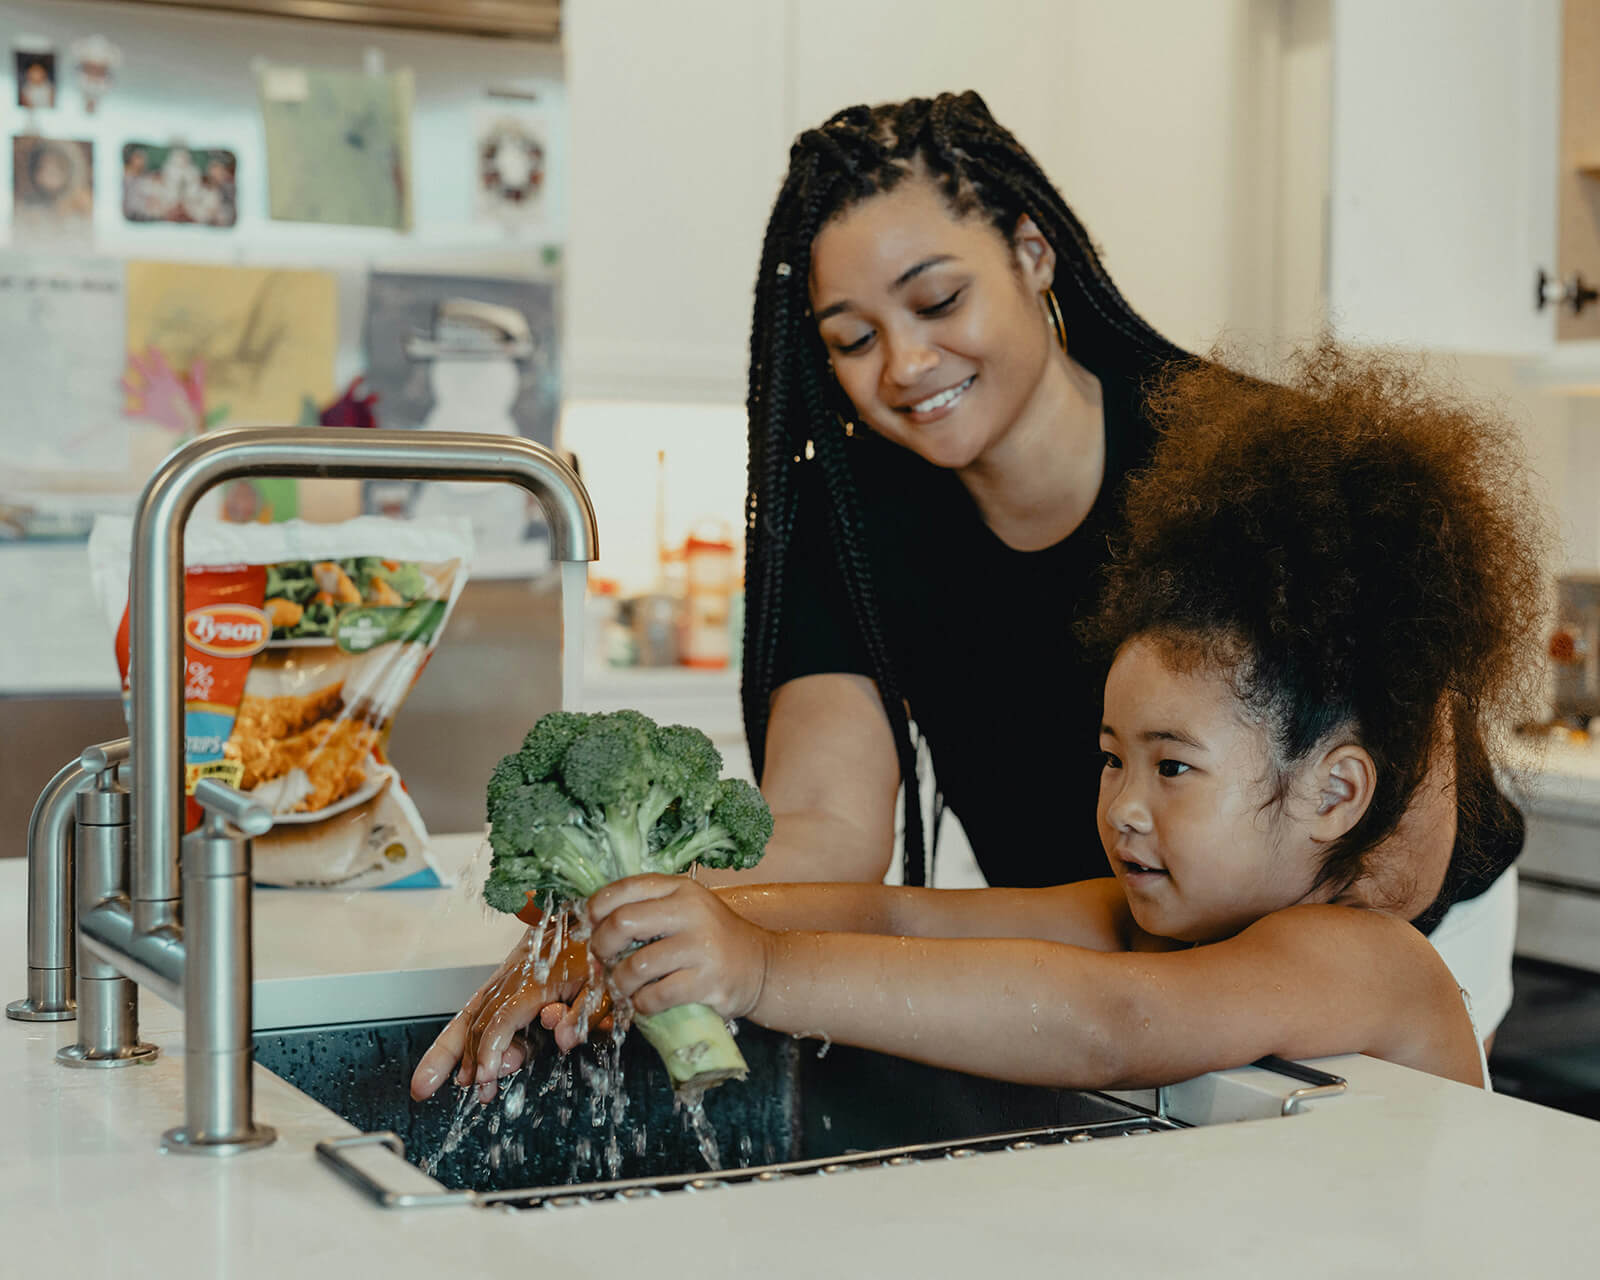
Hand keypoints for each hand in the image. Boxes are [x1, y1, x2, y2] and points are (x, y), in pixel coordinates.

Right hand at [409, 927, 592, 1102]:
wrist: (588, 915)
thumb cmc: (599, 952)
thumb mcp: (603, 983)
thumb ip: (584, 1013)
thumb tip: (562, 1039)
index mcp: (536, 982)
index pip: (503, 1020)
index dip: (490, 1050)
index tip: (484, 1077)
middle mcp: (512, 980)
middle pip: (473, 1020)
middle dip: (451, 1057)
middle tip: (429, 1088)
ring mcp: (505, 979)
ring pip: (467, 1015)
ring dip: (447, 1050)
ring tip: (430, 1083)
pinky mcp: (505, 981)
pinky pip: (476, 1009)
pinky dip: (460, 1035)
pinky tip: (456, 1060)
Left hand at [587, 874, 772, 1021]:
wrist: (760, 966)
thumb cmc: (712, 940)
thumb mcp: (685, 910)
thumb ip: (647, 911)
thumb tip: (592, 931)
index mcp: (681, 889)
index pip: (625, 888)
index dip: (596, 907)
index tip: (591, 926)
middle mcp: (691, 912)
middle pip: (622, 923)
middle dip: (602, 947)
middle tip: (604, 961)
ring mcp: (701, 947)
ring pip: (636, 966)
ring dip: (620, 983)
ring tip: (626, 987)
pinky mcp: (707, 981)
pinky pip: (655, 996)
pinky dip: (642, 1004)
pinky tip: (646, 1003)